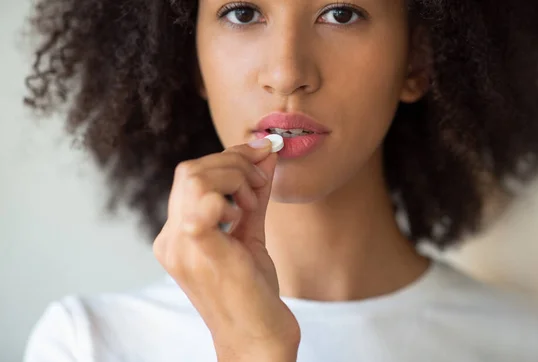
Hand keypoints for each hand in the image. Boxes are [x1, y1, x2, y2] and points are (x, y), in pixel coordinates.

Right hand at [153, 139, 299, 360]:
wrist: (255, 339)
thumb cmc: (252, 291)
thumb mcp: (251, 232)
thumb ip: (254, 195)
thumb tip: (266, 153)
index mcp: (177, 235)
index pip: (191, 176)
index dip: (228, 158)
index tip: (261, 155)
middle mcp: (170, 239)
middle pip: (190, 170)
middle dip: (234, 163)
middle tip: (260, 183)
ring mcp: (179, 245)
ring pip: (195, 177)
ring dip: (235, 176)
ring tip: (252, 201)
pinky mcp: (199, 249)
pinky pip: (202, 201)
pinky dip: (229, 193)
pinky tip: (241, 214)